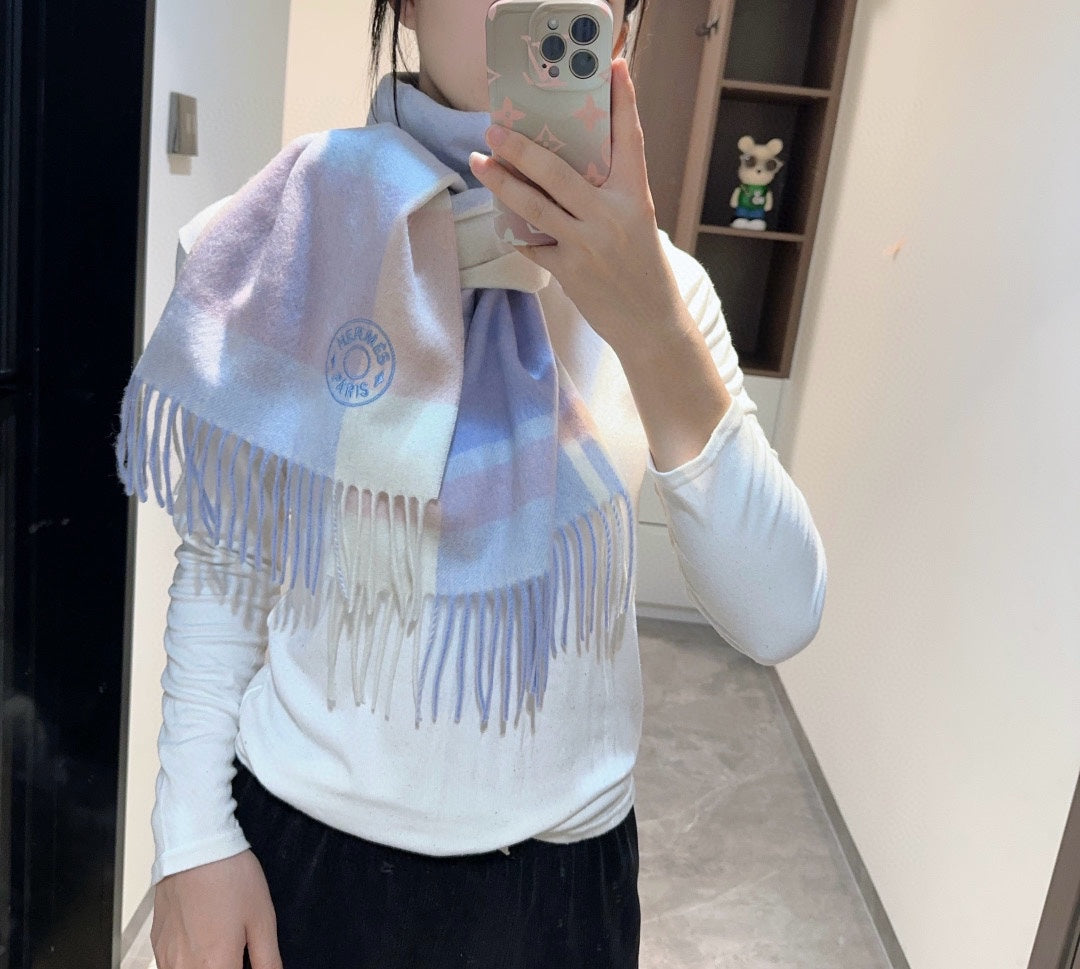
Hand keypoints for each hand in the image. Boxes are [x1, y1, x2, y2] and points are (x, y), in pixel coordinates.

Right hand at [151, 850, 282, 968]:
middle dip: (226, 968)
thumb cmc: (229, 876)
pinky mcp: (157, 944)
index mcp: (215, 965)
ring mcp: (166, 957)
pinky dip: (190, 961)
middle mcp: (185, 967)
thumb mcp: (262, 918)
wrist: (196, 845)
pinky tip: (204, 939)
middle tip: (238, 953)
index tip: (248, 962)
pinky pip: (171, 966)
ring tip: (222, 944)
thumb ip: (267, 960)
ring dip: (207, 967)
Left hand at [468, 57, 692, 356]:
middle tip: (494, 128)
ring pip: (533, 205)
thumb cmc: (643, 270)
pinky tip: (501, 217)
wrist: (651, 323)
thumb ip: (611, 195)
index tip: (616, 68)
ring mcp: (587, 244)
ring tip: (480, 162)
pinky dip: (516, 230)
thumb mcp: (638, 223)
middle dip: (521, 147)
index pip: (630, 141)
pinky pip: (532, 243)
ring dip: (501, 182)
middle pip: (558, 171)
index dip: (624, 103)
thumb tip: (571, 166)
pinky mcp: (569, 270)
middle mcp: (611, 216)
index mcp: (636, 198)